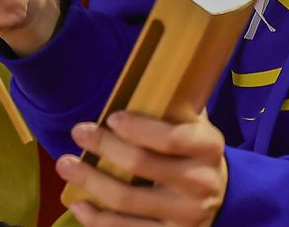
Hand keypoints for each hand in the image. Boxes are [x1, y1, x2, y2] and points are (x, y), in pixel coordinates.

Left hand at [58, 112, 227, 225]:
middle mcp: (201, 183)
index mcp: (208, 147)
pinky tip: (78, 204)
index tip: (111, 117)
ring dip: (90, 181)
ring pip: (127, 200)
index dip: (138, 128)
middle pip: (141, 165)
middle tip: (78, 132)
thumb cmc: (194, 152)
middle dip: (104, 146)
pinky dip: (97, 220)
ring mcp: (185, 216)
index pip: (172, 137)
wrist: (223, 197)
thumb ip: (172, 106)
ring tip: (65, 164)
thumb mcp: (194, 126)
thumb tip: (137, 75)